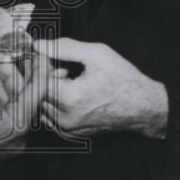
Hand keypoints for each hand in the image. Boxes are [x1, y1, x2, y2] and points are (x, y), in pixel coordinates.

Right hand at [0, 51, 50, 174]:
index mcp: (18, 125)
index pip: (38, 90)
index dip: (40, 68)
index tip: (40, 52)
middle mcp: (19, 136)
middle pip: (23, 97)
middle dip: (15, 73)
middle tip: (12, 53)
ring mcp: (9, 141)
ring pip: (12, 105)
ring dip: (4, 85)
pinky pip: (4, 116)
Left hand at [32, 37, 167, 139]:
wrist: (142, 107)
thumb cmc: (123, 79)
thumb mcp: (96, 54)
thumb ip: (64, 48)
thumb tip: (39, 45)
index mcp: (70, 98)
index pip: (37, 78)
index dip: (39, 63)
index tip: (45, 53)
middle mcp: (65, 118)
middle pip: (37, 93)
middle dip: (43, 76)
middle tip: (60, 65)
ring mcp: (68, 129)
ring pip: (41, 105)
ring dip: (48, 90)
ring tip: (67, 79)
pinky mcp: (71, 134)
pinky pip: (50, 117)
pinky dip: (53, 103)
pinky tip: (69, 93)